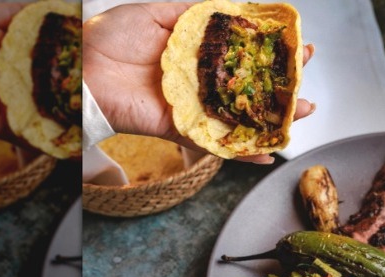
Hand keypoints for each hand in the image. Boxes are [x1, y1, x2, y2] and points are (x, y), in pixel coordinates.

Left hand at [83, 2, 315, 163]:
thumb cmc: (109, 35)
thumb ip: (194, 12)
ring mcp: (190, 107)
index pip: (242, 54)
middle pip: (247, 88)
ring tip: (303, 114)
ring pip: (240, 117)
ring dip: (272, 119)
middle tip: (307, 81)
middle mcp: (196, 82)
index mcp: (193, 54)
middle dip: (281, 86)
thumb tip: (231, 8)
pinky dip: (241, 152)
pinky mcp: (179, 128)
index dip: (270, 52)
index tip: (296, 46)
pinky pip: (215, 143)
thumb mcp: (158, 12)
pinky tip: (267, 153)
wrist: (78, 67)